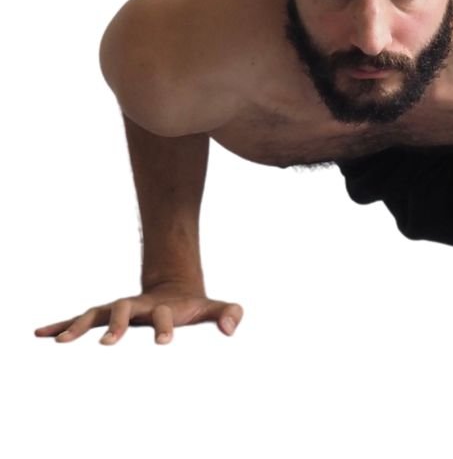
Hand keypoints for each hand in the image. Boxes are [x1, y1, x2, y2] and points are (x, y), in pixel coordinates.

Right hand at [34, 281, 242, 344]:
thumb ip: (230, 313)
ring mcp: (119, 309)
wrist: (174, 291)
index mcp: (163, 306)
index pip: (164, 315)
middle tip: (108, 343)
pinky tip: (41, 334)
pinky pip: (80, 320)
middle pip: (124, 309)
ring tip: (60, 342)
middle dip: (117, 324)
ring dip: (78, 325)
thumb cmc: (195, 306)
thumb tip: (230, 330)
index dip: (165, 327)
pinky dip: (62, 325)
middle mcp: (137, 305)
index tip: (164, 342)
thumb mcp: (216, 308)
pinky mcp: (106, 316)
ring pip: (96, 313)